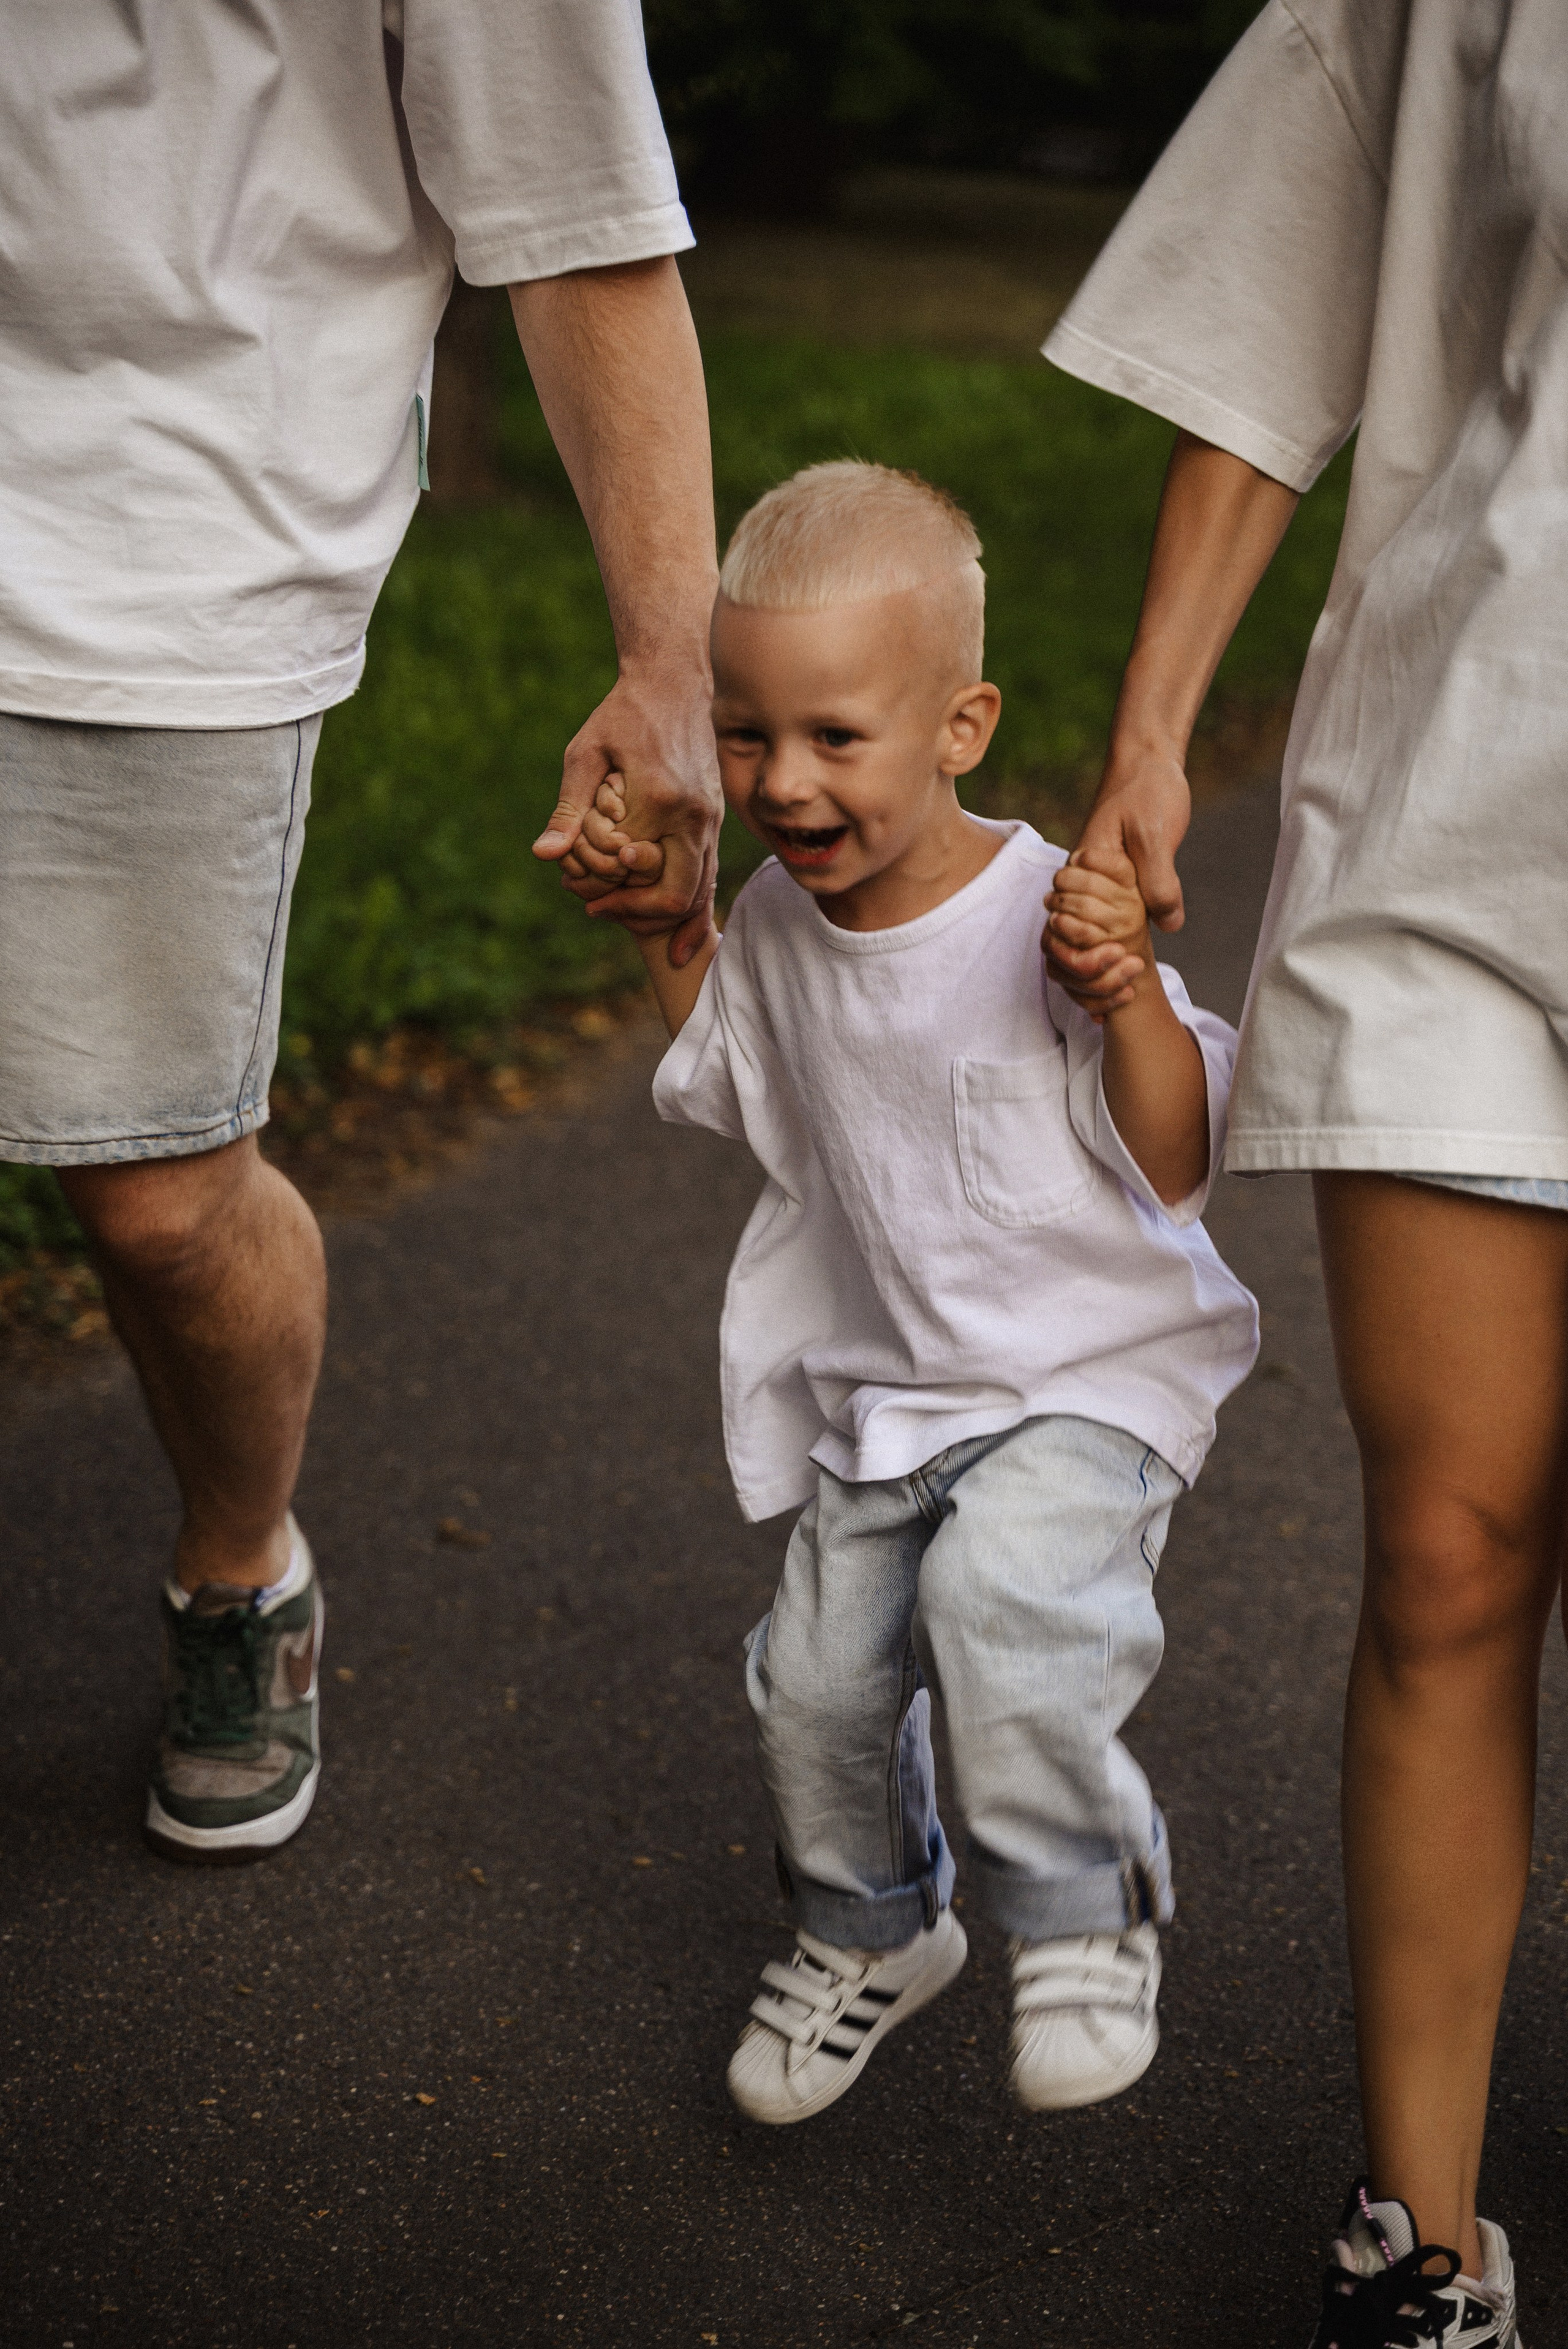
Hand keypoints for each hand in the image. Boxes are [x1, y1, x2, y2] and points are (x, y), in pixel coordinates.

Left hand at [533, 661, 722, 965]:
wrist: (675, 680)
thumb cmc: (623, 713)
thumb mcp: (585, 754)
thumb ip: (569, 808)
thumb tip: (545, 856)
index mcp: (661, 800)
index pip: (637, 873)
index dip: (609, 894)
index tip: (578, 894)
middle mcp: (694, 816)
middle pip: (678, 895)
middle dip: (639, 915)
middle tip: (602, 914)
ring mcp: (711, 819)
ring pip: (701, 891)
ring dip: (667, 916)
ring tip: (628, 920)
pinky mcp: (715, 818)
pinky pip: (709, 874)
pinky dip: (692, 904)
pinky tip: (675, 926)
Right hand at [1046, 743, 1188, 1011]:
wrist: (1151, 762)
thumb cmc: (1148, 791)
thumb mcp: (1155, 835)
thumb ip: (1158, 880)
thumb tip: (1168, 926)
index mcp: (1083, 870)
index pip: (1071, 925)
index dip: (1091, 952)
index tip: (1123, 959)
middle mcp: (1084, 881)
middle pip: (1073, 938)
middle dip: (1095, 966)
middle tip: (1132, 972)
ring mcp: (1099, 884)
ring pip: (1088, 936)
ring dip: (1104, 965)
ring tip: (1129, 985)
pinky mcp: (1119, 884)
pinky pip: (1111, 924)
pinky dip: (1116, 950)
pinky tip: (1132, 974)